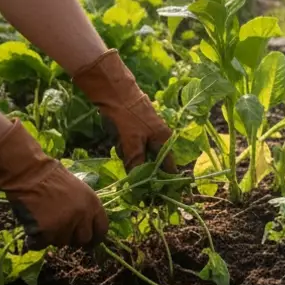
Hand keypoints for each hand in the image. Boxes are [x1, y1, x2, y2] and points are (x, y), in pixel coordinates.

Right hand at [0, 120, 107, 248]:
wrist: (30, 174)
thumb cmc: (52, 178)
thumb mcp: (80, 190)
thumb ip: (86, 208)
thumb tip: (86, 228)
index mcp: (94, 204)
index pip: (102, 230)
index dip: (96, 239)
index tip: (89, 243)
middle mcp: (83, 216)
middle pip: (83, 240)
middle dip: (74, 239)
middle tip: (63, 234)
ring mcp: (65, 224)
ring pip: (62, 242)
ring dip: (54, 237)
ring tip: (45, 222)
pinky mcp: (47, 231)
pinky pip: (42, 244)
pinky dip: (36, 240)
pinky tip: (34, 228)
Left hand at [72, 49, 173, 171]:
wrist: (115, 91)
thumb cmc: (128, 116)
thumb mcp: (132, 142)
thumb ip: (136, 161)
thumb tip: (138, 182)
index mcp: (164, 140)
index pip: (169, 166)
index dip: (163, 180)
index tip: (156, 193)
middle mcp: (159, 137)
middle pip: (153, 161)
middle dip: (142, 169)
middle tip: (132, 177)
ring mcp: (146, 132)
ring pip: (140, 153)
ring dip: (131, 158)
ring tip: (123, 154)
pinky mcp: (134, 128)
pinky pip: (131, 145)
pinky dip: (125, 148)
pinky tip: (117, 144)